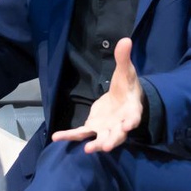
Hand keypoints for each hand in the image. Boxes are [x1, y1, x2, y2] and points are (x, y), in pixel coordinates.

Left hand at [53, 38, 141, 152]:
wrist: (124, 99)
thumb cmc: (128, 86)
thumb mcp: (126, 71)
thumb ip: (123, 58)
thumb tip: (125, 40)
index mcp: (132, 110)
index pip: (133, 117)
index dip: (131, 121)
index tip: (129, 125)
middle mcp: (120, 124)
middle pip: (118, 135)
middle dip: (113, 140)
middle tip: (107, 147)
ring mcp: (106, 128)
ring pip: (100, 138)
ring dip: (95, 144)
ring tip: (87, 150)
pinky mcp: (93, 127)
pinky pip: (81, 134)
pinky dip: (70, 136)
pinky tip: (56, 137)